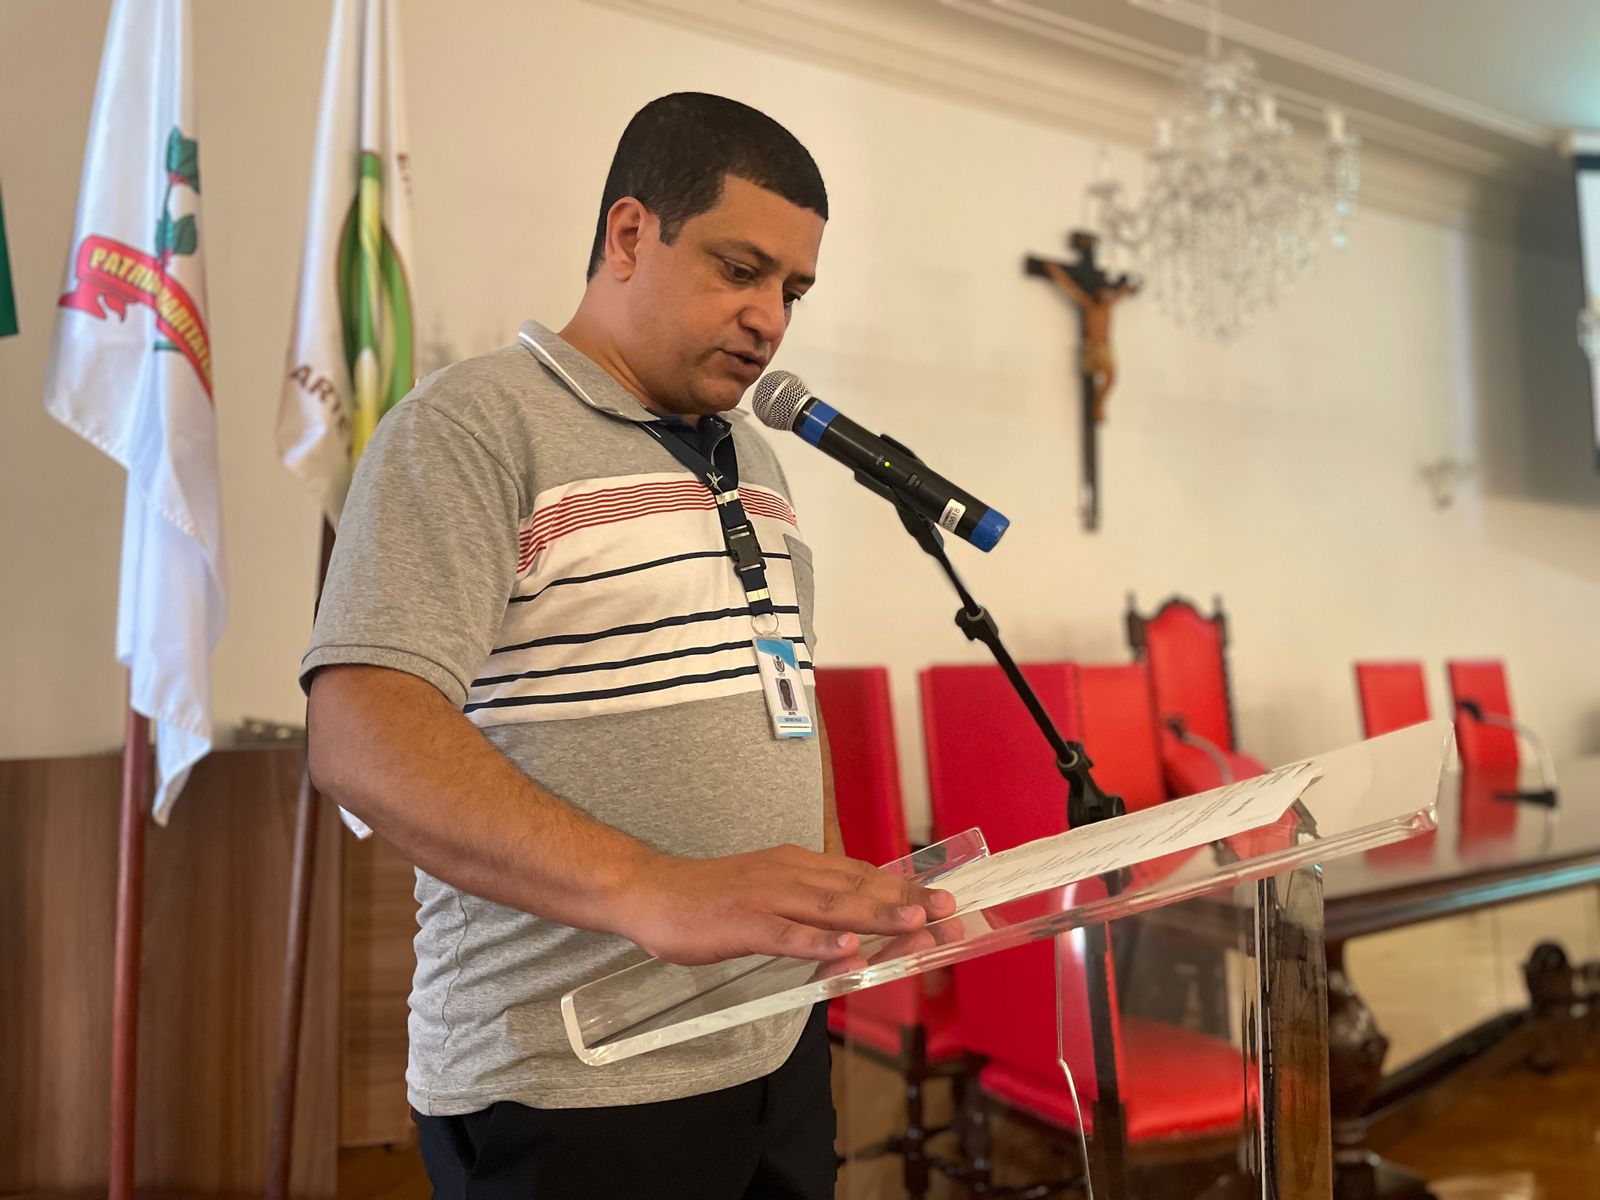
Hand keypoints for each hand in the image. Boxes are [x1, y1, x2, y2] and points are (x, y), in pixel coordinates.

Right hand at [616, 843, 957, 966]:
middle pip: (856, 889)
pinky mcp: (743, 923)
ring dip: (874, 916)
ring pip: (830, 908)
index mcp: (797, 865)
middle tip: (947, 912)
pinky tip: (846, 952)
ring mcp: (767, 898)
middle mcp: (789, 874)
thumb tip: (851, 922)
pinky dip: (818, 943)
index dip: (902, 888)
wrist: (649, 892)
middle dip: (905, 901)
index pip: (860, 876)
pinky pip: (787, 935)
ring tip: (914, 923)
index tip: (941, 899)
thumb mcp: (768, 890)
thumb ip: (808, 904)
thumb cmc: (710, 898)